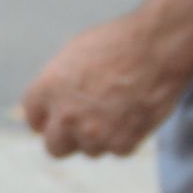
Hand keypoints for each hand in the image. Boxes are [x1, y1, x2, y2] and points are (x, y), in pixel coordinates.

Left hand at [17, 12, 189, 162]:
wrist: (158, 48)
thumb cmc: (119, 42)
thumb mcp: (75, 53)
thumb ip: (58, 83)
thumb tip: (53, 102)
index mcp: (48, 89)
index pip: (34, 119)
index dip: (47, 118)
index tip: (57, 118)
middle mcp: (65, 116)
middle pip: (54, 147)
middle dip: (67, 138)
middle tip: (83, 126)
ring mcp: (93, 133)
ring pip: (89, 150)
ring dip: (100, 137)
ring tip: (118, 109)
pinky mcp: (121, 143)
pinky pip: (117, 149)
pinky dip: (126, 137)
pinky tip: (134, 112)